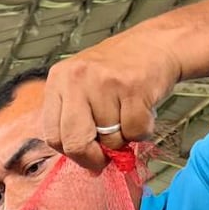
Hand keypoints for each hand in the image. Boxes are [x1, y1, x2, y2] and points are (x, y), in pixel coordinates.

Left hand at [41, 30, 180, 170]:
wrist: (156, 44)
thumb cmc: (119, 71)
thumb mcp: (84, 87)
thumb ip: (76, 121)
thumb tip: (86, 165)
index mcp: (58, 80)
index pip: (52, 136)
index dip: (72, 153)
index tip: (87, 154)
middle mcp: (76, 78)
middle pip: (75, 143)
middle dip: (94, 158)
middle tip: (107, 156)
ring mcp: (103, 82)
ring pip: (110, 140)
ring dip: (124, 138)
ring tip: (128, 115)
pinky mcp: (131, 87)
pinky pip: (134, 132)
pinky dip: (143, 130)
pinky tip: (142, 110)